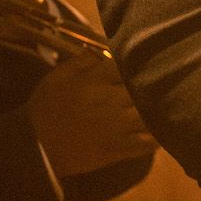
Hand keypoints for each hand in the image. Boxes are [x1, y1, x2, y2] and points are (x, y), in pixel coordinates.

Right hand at [26, 54, 155, 178]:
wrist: (33, 147)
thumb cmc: (44, 110)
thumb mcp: (55, 79)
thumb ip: (80, 62)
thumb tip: (102, 51)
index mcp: (95, 81)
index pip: (128, 65)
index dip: (140, 65)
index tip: (146, 66)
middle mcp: (109, 101)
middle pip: (145, 88)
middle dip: (156, 87)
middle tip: (166, 86)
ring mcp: (115, 126)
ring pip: (151, 115)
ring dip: (159, 112)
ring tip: (167, 108)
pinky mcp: (116, 149)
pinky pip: (147, 143)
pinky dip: (157, 138)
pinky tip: (161, 132)